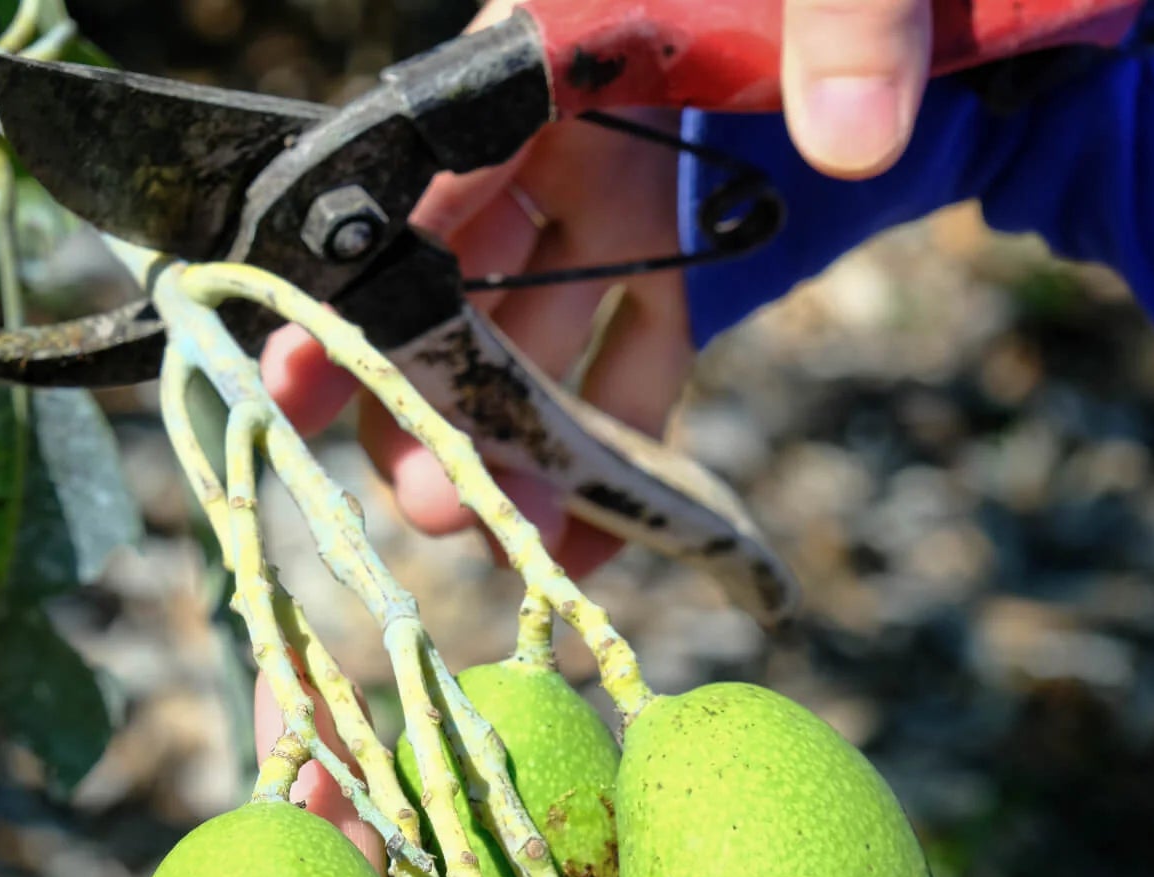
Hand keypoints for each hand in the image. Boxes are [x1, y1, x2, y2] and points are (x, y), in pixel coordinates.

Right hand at [264, 0, 933, 578]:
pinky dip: (615, 455)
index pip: (423, 162)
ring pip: (526, 343)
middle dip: (427, 401)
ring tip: (519, 546)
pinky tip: (603, 540)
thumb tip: (855, 141)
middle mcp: (554, 131)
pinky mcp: (669, 252)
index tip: (299, 368)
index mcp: (553, 46)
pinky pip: (628, 364)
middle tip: (442, 505)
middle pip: (449, 279)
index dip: (353, 272)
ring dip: (512, 452)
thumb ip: (846, 18)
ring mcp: (607, 200)